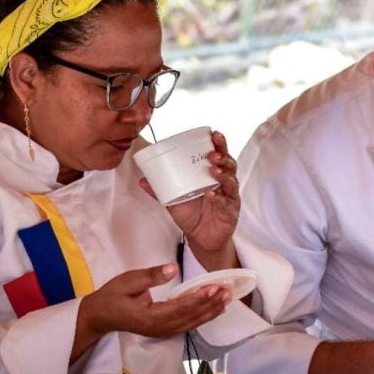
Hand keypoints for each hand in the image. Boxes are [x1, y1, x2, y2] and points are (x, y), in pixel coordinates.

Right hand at [82, 263, 230, 338]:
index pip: (180, 307)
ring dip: (210, 311)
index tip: (214, 287)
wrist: (100, 316)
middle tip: (227, 291)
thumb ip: (151, 276)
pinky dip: (203, 316)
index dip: (199, 298)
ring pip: (192, 323)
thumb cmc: (112, 296)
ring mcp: (163, 331)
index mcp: (151, 317)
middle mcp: (160, 328)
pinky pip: (188, 324)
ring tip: (227, 299)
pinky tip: (215, 309)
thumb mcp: (127, 281)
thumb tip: (172, 268)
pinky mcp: (164, 330)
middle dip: (210, 304)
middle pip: (191, 317)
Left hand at [140, 130, 239, 258]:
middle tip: (212, 154)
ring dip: (223, 174)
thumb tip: (142, 180)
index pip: (219, 155)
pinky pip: (226, 201)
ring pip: (231, 180)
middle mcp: (223, 183)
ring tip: (213, 169)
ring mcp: (229, 196)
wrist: (201, 239)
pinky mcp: (231, 210)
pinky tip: (210, 194)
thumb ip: (160, 190)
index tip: (214, 134)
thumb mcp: (173, 201)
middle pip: (229, 164)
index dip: (219, 144)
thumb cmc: (191, 215)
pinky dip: (218, 197)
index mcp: (211, 175)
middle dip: (223, 156)